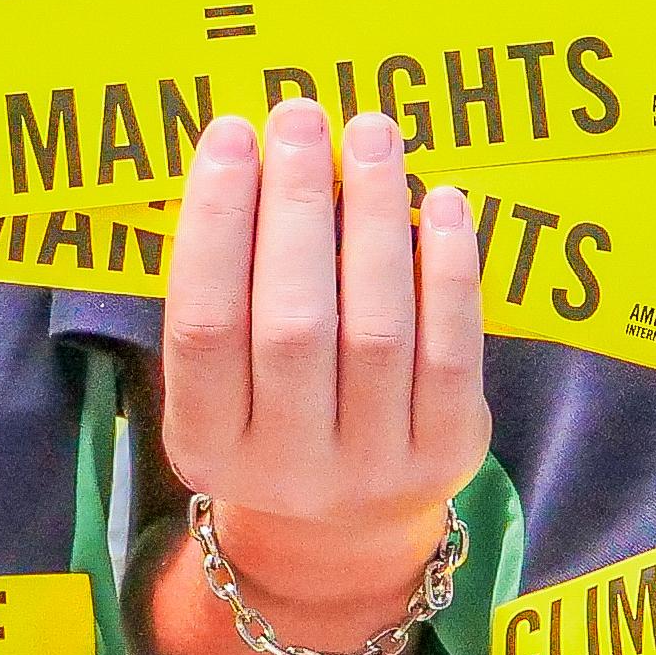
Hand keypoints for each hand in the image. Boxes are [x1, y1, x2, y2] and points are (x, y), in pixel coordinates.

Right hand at [161, 102, 489, 634]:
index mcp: (205, 445)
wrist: (341, 539)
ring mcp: (373, 469)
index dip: (216, 224)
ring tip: (372, 134)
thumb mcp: (221, 381)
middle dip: (298, 207)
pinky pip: (453, 352)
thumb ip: (230, 289)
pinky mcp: (448, 456)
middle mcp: (286, 469)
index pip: (203, 325)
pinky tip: (442, 199)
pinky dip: (449, 269)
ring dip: (376, 217)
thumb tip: (258, 152)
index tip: (231, 134)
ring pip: (376, 330)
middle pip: (292, 326)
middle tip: (301, 115)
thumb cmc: (270, 414)